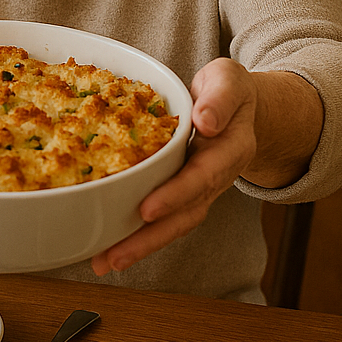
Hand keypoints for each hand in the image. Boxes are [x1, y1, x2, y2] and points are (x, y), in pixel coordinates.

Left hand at [90, 60, 319, 275]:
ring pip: (173, 224)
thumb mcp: (229, 80)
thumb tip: (205, 121)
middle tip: (116, 255)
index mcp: (230, 149)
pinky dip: (136, 235)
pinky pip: (162, 218)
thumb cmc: (227, 90)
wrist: (237, 106)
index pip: (203, 176)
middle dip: (150, 238)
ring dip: (140, 246)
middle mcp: (217, 177)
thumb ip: (220, 97)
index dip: (176, 195)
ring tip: (104, 262)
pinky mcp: (182, 194)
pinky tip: (107, 248)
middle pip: (186, 214)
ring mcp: (199, 190)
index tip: (147, 209)